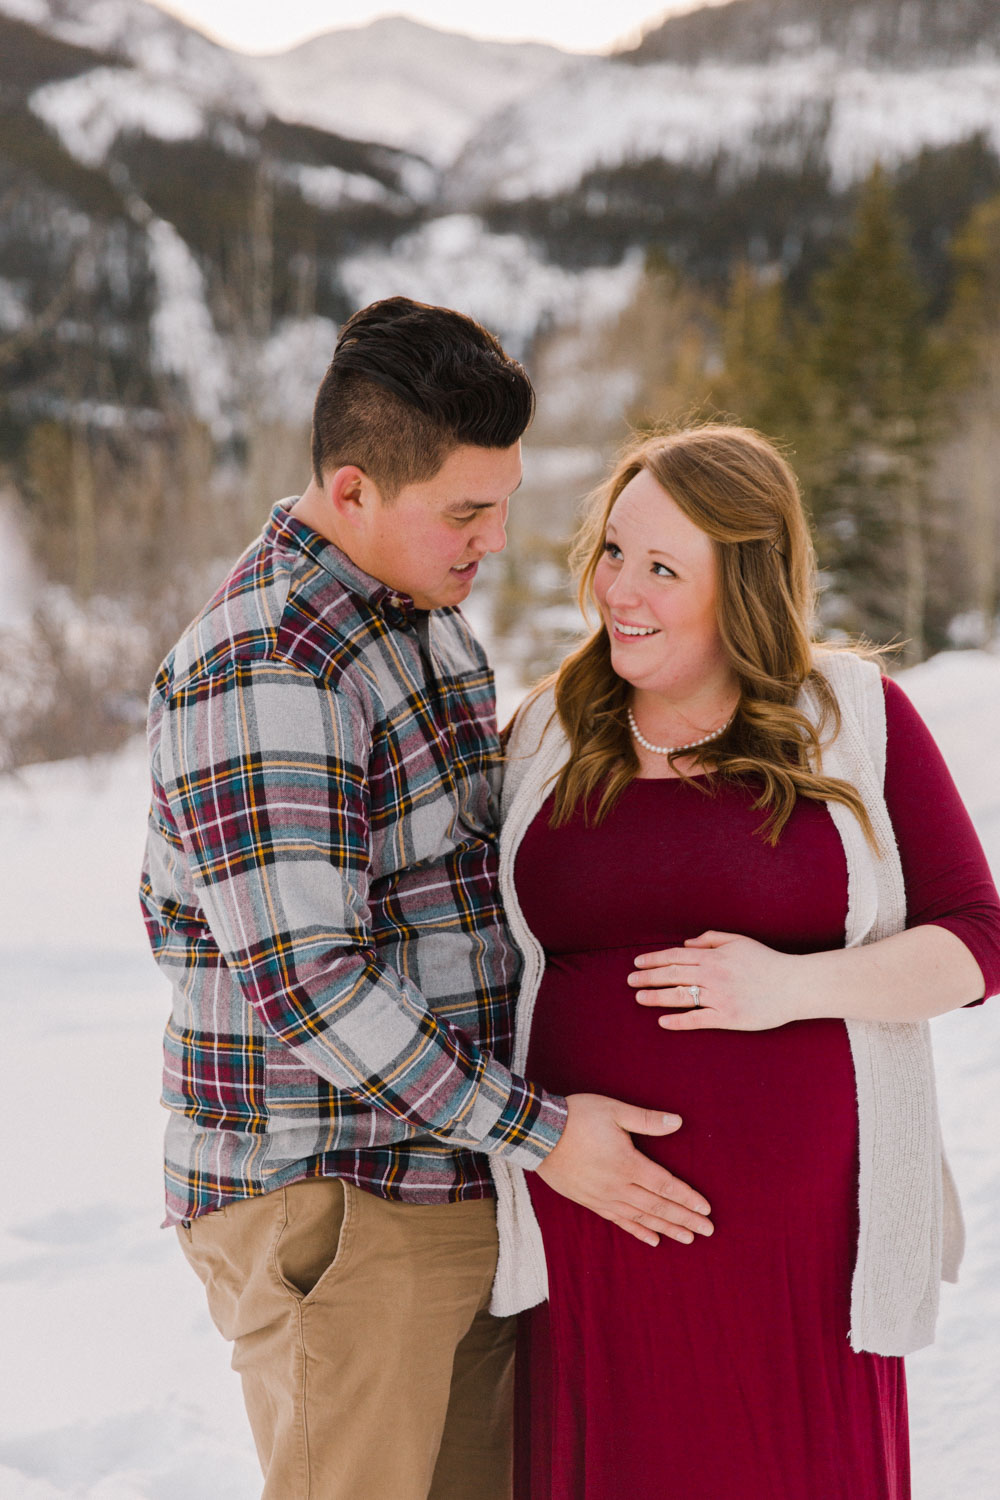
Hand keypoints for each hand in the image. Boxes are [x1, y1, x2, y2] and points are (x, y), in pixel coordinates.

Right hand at [535, 1093, 712, 1246]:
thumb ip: (647, 1120)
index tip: (706, 1209)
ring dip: (666, 1228)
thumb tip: (677, 1121)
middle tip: (708, 1230)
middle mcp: (618, 1185)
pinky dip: (637, 1231)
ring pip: (641, 1218)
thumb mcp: (614, 1111)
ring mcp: (603, 1196)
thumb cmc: (578, 1117)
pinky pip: (618, 1221)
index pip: (665, 1185)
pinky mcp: (590, 1201)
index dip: (687, 1198)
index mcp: (627, 1163)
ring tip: (687, 1238)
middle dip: (684, 1218)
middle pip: (658, 1206)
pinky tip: (652, 1239)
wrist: (538, 1134)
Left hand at [629, 930, 801, 1031]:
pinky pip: (697, 1019)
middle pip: (672, 975)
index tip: (637, 963)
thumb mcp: (738, 941)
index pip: (675, 956)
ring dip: (656, 997)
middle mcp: (713, 975)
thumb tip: (685, 944)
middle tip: (629, 981)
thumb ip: (710, 939)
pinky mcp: (728, 1017)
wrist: (794, 985)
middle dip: (648, 978)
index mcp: (714, 956)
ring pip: (680, 996)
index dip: (654, 959)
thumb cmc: (766, 961)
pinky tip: (662, 1022)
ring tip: (639, 998)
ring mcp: (720, 997)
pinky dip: (678, 1021)